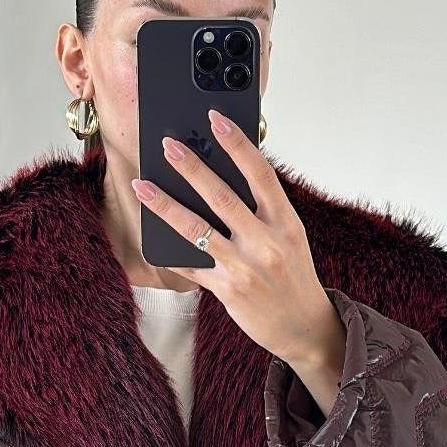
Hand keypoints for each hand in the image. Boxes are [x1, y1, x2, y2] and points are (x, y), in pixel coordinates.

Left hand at [130, 109, 346, 383]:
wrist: (304, 327)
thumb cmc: (293, 275)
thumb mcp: (288, 237)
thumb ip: (262, 211)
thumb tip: (223, 178)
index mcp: (285, 222)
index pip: (261, 174)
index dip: (238, 144)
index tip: (216, 119)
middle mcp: (266, 242)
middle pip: (222, 196)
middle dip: (191, 167)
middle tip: (167, 144)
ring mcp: (246, 267)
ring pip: (197, 229)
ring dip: (165, 204)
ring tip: (142, 185)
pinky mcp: (228, 290)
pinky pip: (192, 266)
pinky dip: (171, 253)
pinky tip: (150, 238)